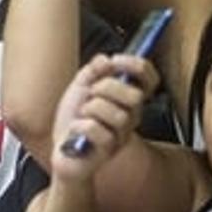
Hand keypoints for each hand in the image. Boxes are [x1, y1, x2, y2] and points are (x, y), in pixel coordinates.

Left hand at [50, 53, 157, 184]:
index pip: (150, 80)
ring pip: (117, 114)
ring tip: (83, 116)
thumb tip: (106, 59)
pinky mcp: (108, 150)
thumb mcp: (80, 87)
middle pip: (135, 96)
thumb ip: (93, 70)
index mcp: (127, 99)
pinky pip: (97, 129)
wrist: (62, 152)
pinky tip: (76, 131)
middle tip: (90, 96)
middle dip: (106, 89)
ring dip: (90, 110)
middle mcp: (130, 117)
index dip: (138, 66)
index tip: (116, 60)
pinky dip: (79, 126)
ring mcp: (121, 135)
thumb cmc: (74, 120)